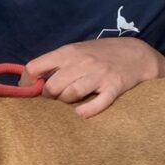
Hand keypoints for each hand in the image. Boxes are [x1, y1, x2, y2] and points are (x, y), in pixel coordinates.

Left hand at [20, 38, 164, 118]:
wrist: (137, 54)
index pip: (35, 67)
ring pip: (70, 95)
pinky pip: (97, 103)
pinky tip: (82, 113)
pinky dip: (87, 111)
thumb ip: (56, 64)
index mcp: (67, 52)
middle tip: (56, 99)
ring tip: (72, 101)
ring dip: (67, 102)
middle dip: (49, 97)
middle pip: (51, 86)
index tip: (28, 92)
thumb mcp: (76, 51)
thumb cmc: (100, 55)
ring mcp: (98, 74)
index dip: (27, 83)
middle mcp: (81, 62)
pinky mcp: (113, 86)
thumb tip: (31, 82)